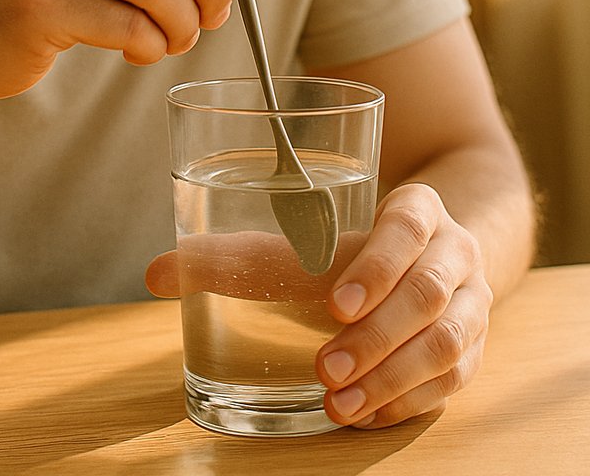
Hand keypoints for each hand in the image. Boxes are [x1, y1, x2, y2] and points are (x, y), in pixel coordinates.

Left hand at [146, 183, 491, 428]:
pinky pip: (452, 382)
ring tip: (338, 403)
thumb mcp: (304, 244)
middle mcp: (454, 254)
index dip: (375, 266)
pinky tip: (364, 415)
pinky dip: (406, 402)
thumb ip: (235, 258)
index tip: (333, 303)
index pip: (407, 229)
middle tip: (324, 366)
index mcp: (416, 212)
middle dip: (376, 336)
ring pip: (447, 344)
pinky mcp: (472, 351)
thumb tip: (155, 273)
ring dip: (392, 377)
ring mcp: (473, 304)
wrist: (432, 256)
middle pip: (428, 294)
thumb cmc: (350, 250)